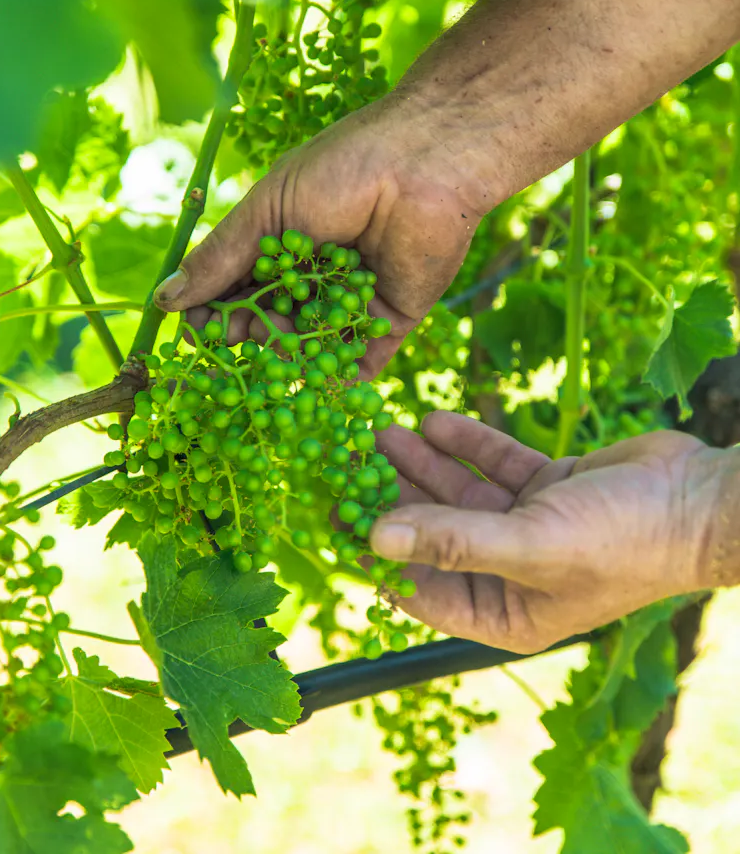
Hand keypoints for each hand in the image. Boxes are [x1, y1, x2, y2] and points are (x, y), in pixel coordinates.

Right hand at [153, 93, 498, 376]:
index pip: (234, 292)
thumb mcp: (268, 210)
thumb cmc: (341, 169)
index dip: (211, 318)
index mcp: (278, 246)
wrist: (425, 164)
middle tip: (233, 348)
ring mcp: (349, 301)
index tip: (191, 341)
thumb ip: (221, 258)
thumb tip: (164, 299)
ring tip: (273, 353)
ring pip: (307, 347)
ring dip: (285, 357)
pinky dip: (336, 380)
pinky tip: (313, 390)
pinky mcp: (387, 321)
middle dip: (247, 340)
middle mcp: (311, 278)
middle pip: (268, 325)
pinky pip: (358, 361)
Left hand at [370, 412, 730, 652]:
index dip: (374, 552)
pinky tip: (431, 422)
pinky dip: (465, 443)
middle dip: (392, 496)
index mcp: (502, 611)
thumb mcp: (530, 544)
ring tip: (379, 431)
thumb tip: (374, 541)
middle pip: (433, 532)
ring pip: (458, 493)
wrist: (700, 501)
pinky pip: (493, 464)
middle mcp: (509, 572)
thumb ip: (452, 541)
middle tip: (346, 460)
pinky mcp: (546, 488)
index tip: (332, 516)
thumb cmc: (623, 542)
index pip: (419, 586)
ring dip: (420, 464)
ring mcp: (528, 527)